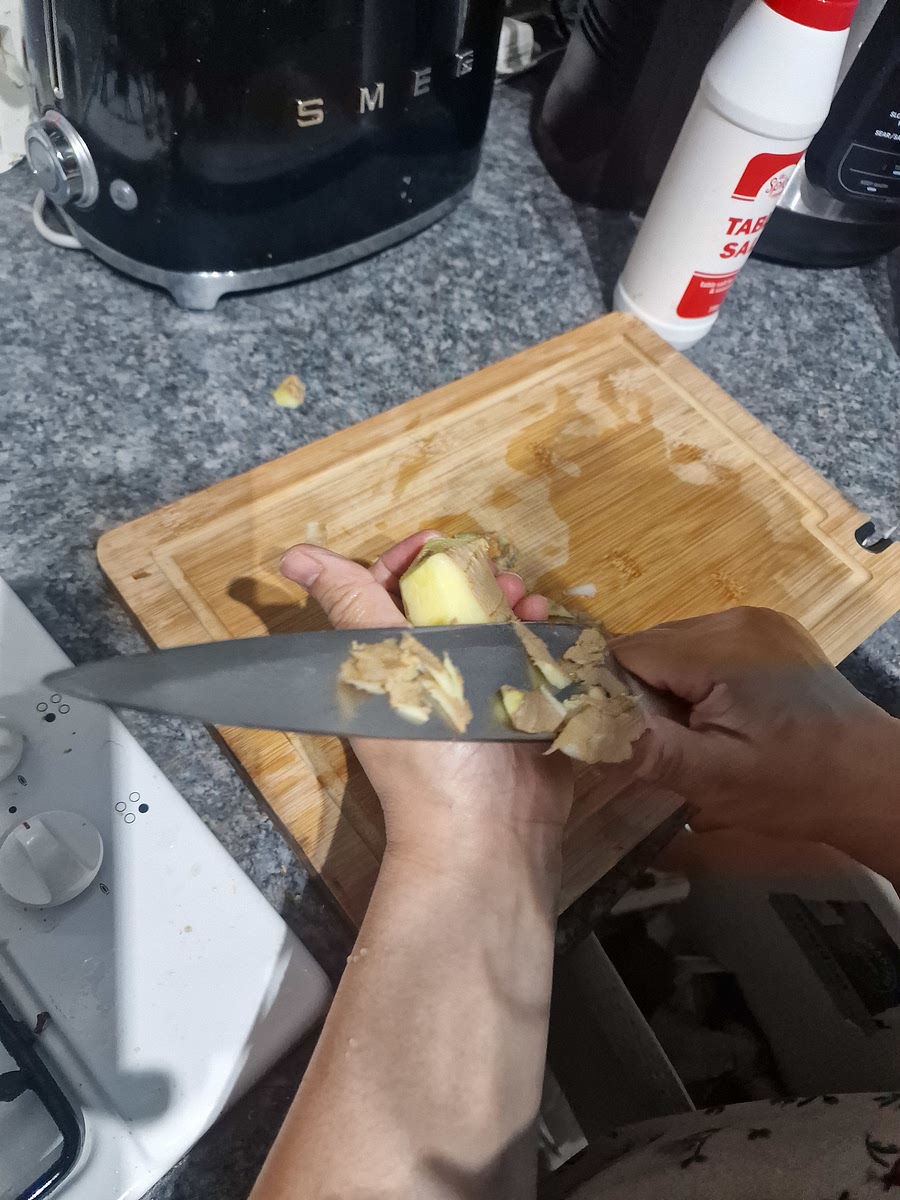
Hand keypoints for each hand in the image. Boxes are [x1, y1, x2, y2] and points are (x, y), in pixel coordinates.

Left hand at [280, 532, 572, 876]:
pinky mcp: (516, 706)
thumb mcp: (385, 662)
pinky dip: (536, 634)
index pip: (384, 595)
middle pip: (443, 604)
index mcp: (384, 663)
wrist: (487, 825)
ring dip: (506, 601)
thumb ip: (351, 603)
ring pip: (489, 625)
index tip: (437, 541)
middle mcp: (425, 673)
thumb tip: (292, 556)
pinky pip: (526, 656)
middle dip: (468, 576)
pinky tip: (544, 621)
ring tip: (522, 594)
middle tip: (491, 567)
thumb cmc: (428, 745)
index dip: (405, 562)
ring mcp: (474, 690)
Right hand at [611, 607, 899, 855]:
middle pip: (650, 645)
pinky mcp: (769, 629)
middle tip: (666, 740)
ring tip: (697, 729)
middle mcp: (735, 619)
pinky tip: (720, 711)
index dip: (611, 692)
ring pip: (674, 643)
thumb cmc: (792, 786)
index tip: (618, 732)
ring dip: (668, 683)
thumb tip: (577, 729)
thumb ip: (646, 749)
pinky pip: (706, 643)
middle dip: (642, 690)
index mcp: (720, 650)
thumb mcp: (712, 780)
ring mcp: (756, 619)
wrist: (872, 780)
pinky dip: (697, 674)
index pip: (628, 653)